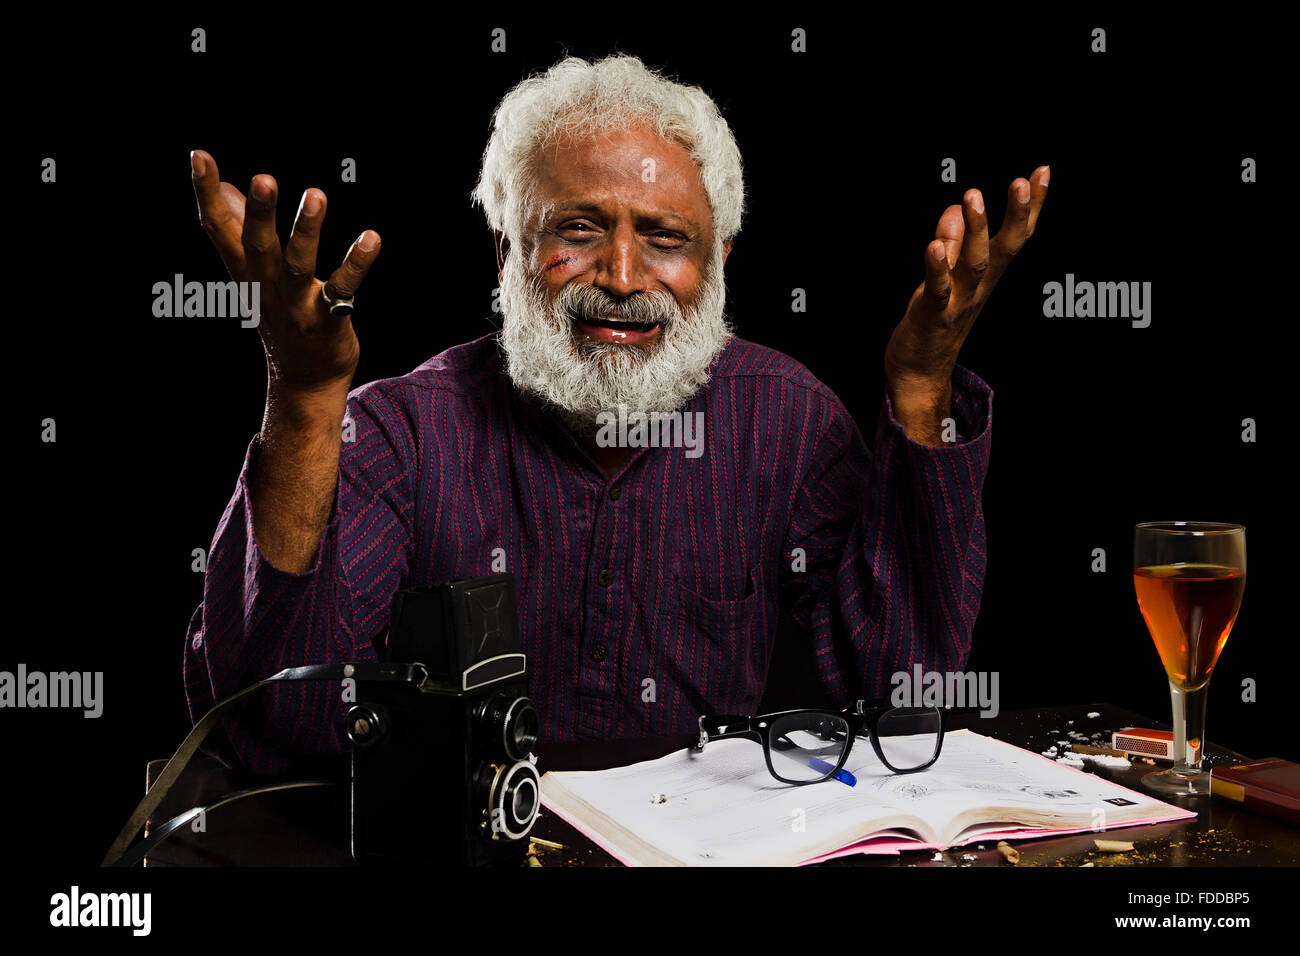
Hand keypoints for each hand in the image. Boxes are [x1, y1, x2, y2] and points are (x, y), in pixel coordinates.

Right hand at [189, 149, 380, 391]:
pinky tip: (371, 238)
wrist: (304, 380)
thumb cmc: (280, 316)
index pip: (217, 229)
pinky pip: (342, 288)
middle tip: (262, 178)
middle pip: (256, 247)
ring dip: (306, 231)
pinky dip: (356, 264)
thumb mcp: (253, 275)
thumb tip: (228, 189)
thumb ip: (240, 231)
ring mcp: (296, 305)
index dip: (206, 193)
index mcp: (244, 272)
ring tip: (315, 195)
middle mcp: (265, 287)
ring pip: (298, 265)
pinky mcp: (328, 319)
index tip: (199, 155)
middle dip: (257, 213)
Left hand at [884, 167, 1048, 440]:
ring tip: (973, 196)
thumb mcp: (946, 275)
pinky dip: (937, 269)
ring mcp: (958, 301)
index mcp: (985, 274)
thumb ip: (952, 242)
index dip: (1031, 207)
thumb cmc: (934, 320)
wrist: (918, 373)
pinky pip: (937, 291)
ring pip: (974, 265)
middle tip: (1022, 182)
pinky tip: (933, 247)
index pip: (1015, 236)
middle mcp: (979, 286)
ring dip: (976, 231)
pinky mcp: (932, 316)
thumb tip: (957, 207)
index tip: (1043, 172)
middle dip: (1017, 215)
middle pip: (1006, 248)